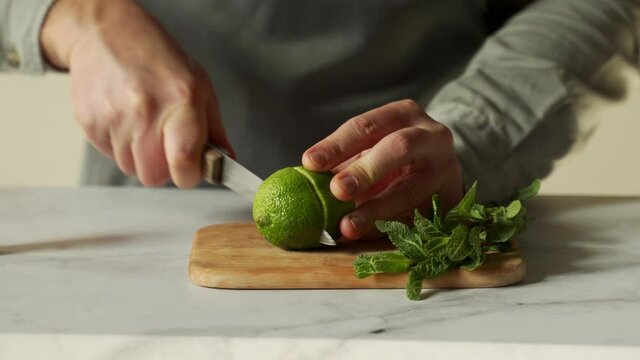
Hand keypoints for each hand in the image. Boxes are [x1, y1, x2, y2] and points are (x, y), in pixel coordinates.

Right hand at [40, 0, 232, 186]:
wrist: (106, 33)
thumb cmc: (157, 58)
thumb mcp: (200, 85)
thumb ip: (214, 129)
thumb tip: (226, 161)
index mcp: (181, 103)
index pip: (184, 164)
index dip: (189, 175)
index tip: (191, 169)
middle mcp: (146, 112)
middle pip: (153, 177)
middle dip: (163, 168)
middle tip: (166, 145)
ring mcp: (113, 118)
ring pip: (130, 168)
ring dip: (139, 156)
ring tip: (143, 123)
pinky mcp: (89, 122)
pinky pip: (109, 154)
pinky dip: (119, 144)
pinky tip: (124, 118)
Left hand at [302, 100, 462, 239]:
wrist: (441, 169)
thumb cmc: (394, 158)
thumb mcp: (372, 149)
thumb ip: (344, 162)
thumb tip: (303, 181)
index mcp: (404, 115)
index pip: (367, 126)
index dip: (337, 145)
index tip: (309, 163)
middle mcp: (432, 136)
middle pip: (398, 148)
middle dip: (365, 170)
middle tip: (337, 190)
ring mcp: (447, 170)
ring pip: (412, 190)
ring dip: (376, 210)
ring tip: (347, 226)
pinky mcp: (454, 202)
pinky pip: (420, 218)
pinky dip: (391, 229)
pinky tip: (369, 237)